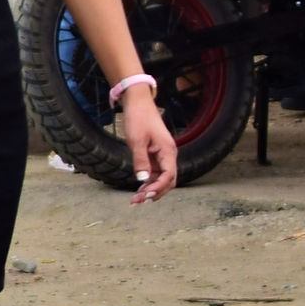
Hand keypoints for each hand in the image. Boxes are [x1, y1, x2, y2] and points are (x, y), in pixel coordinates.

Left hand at [118, 83, 179, 203]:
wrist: (138, 103)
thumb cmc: (138, 118)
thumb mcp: (136, 140)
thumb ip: (140, 160)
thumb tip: (143, 179)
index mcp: (168, 151)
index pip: (169, 176)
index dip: (158, 188)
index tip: (145, 196)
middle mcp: (168, 155)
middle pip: (168, 181)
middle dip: (155, 193)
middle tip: (138, 202)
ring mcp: (162, 156)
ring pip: (161, 178)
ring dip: (150, 190)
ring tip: (136, 200)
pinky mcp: (154, 155)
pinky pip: (155, 173)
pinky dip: (148, 182)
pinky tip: (139, 190)